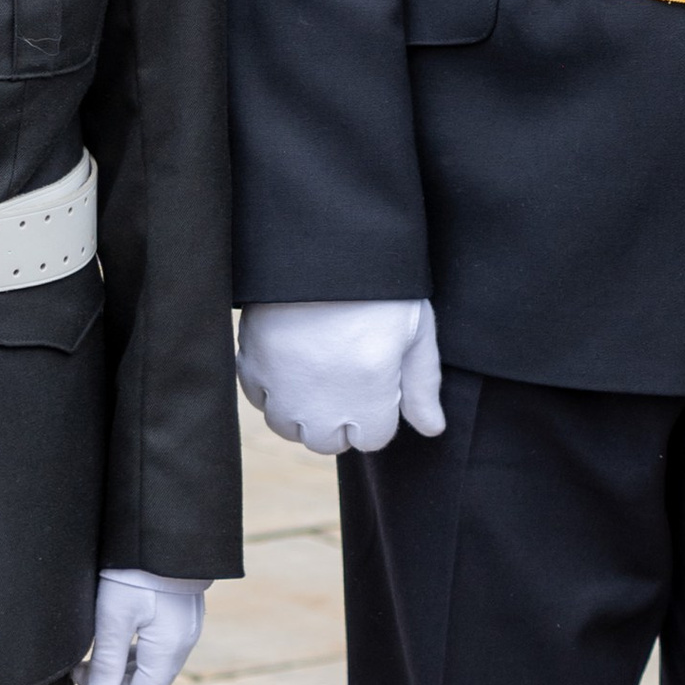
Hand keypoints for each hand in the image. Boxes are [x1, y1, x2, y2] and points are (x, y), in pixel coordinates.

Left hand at [81, 571, 206, 684]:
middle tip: (79, 683)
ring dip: (119, 674)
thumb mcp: (113, 615)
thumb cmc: (137, 569)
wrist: (164, 529)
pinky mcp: (180, 614)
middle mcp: (181, 644)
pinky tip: (111, 647)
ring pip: (150, 668)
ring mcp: (183, 629)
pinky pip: (155, 650)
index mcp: (167, 651)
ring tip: (87, 665)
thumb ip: (106, 660)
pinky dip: (131, 657)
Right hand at [235, 299, 444, 455]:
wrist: (321, 242)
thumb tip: (432, 429)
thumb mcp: (416, 331)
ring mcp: (283, 386)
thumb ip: (422, 385)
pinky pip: (257, 398)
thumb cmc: (379, 284)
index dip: (378, 414)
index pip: (372, 439)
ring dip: (302, 410)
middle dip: (339, 420)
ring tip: (315, 373)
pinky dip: (271, 388)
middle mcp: (323, 401)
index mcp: (370, 394)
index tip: (376, 384)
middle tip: (346, 379)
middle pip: (327, 441)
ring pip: (288, 426)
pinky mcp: (252, 362)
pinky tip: (288, 361)